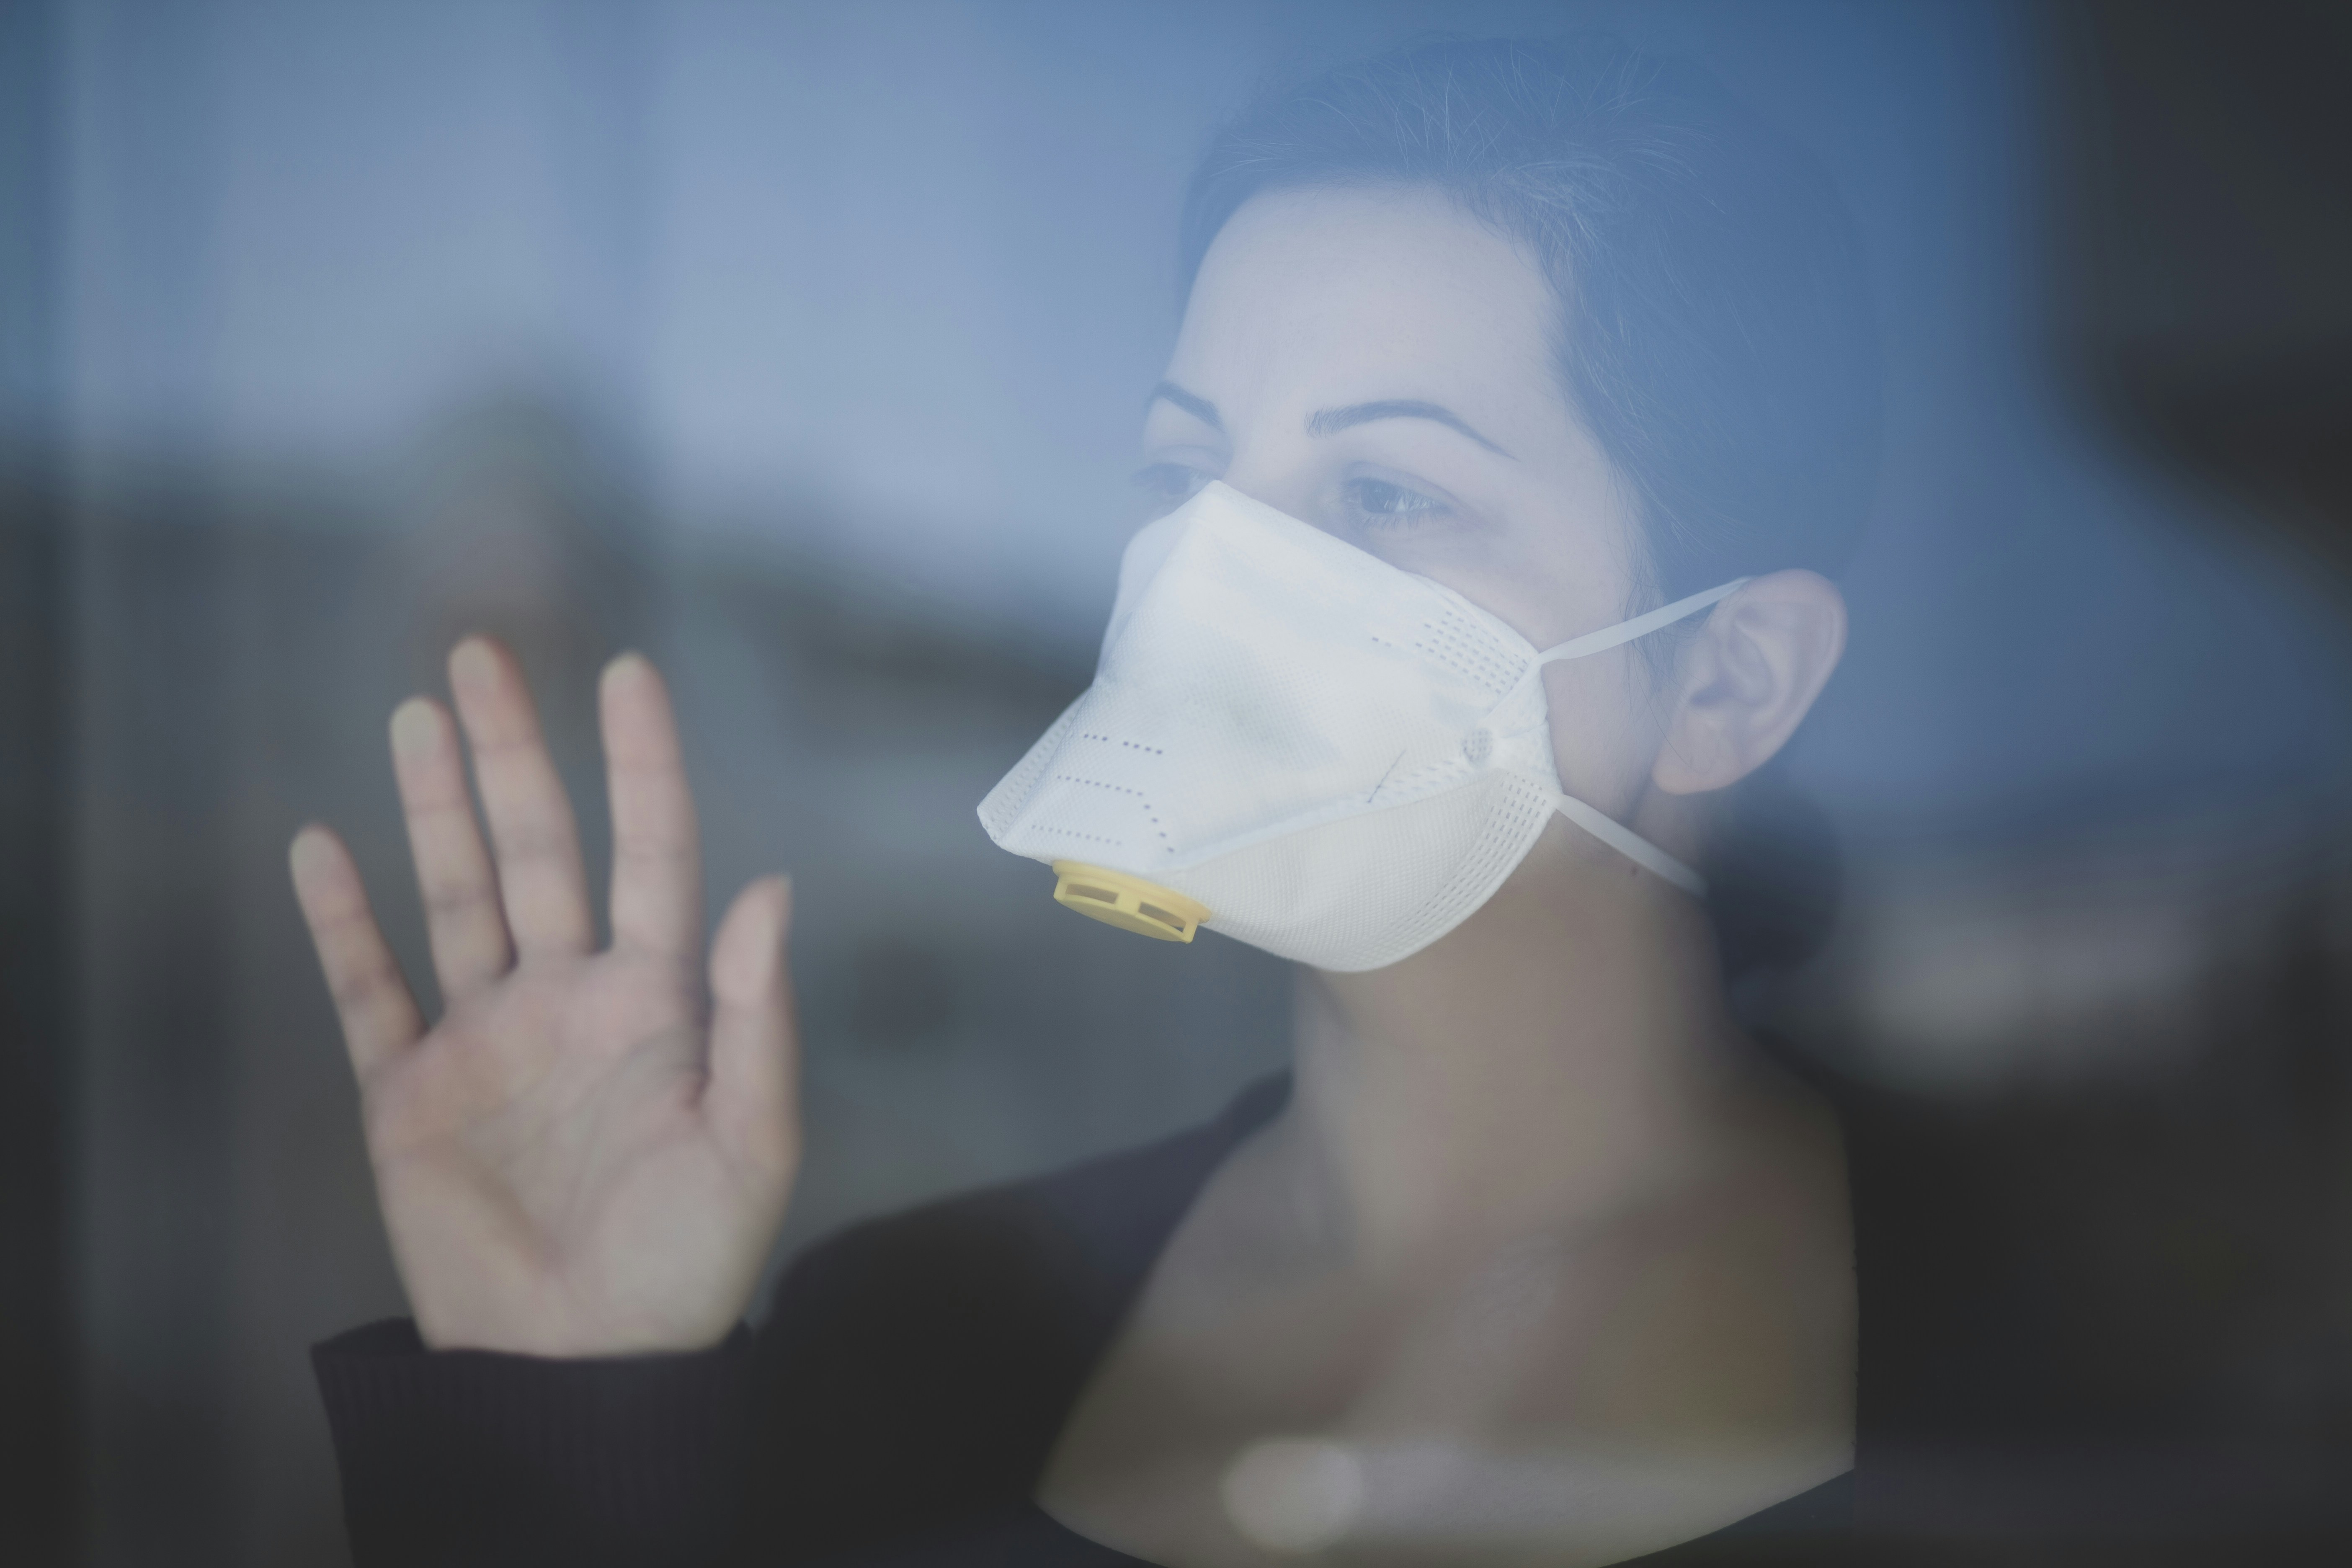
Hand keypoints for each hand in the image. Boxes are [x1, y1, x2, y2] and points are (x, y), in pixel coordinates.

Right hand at [291, 638, 797, 1354]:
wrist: (587, 1363)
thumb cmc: (688, 1261)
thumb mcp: (751, 1142)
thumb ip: (758, 1016)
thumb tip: (771, 887)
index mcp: (657, 1001)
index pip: (652, 855)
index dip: (642, 766)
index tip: (628, 674)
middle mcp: (568, 998)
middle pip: (537, 850)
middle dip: (513, 754)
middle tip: (482, 655)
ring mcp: (486, 1038)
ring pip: (455, 896)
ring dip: (435, 808)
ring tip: (416, 717)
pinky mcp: (411, 1093)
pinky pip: (370, 990)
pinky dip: (342, 922)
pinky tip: (321, 845)